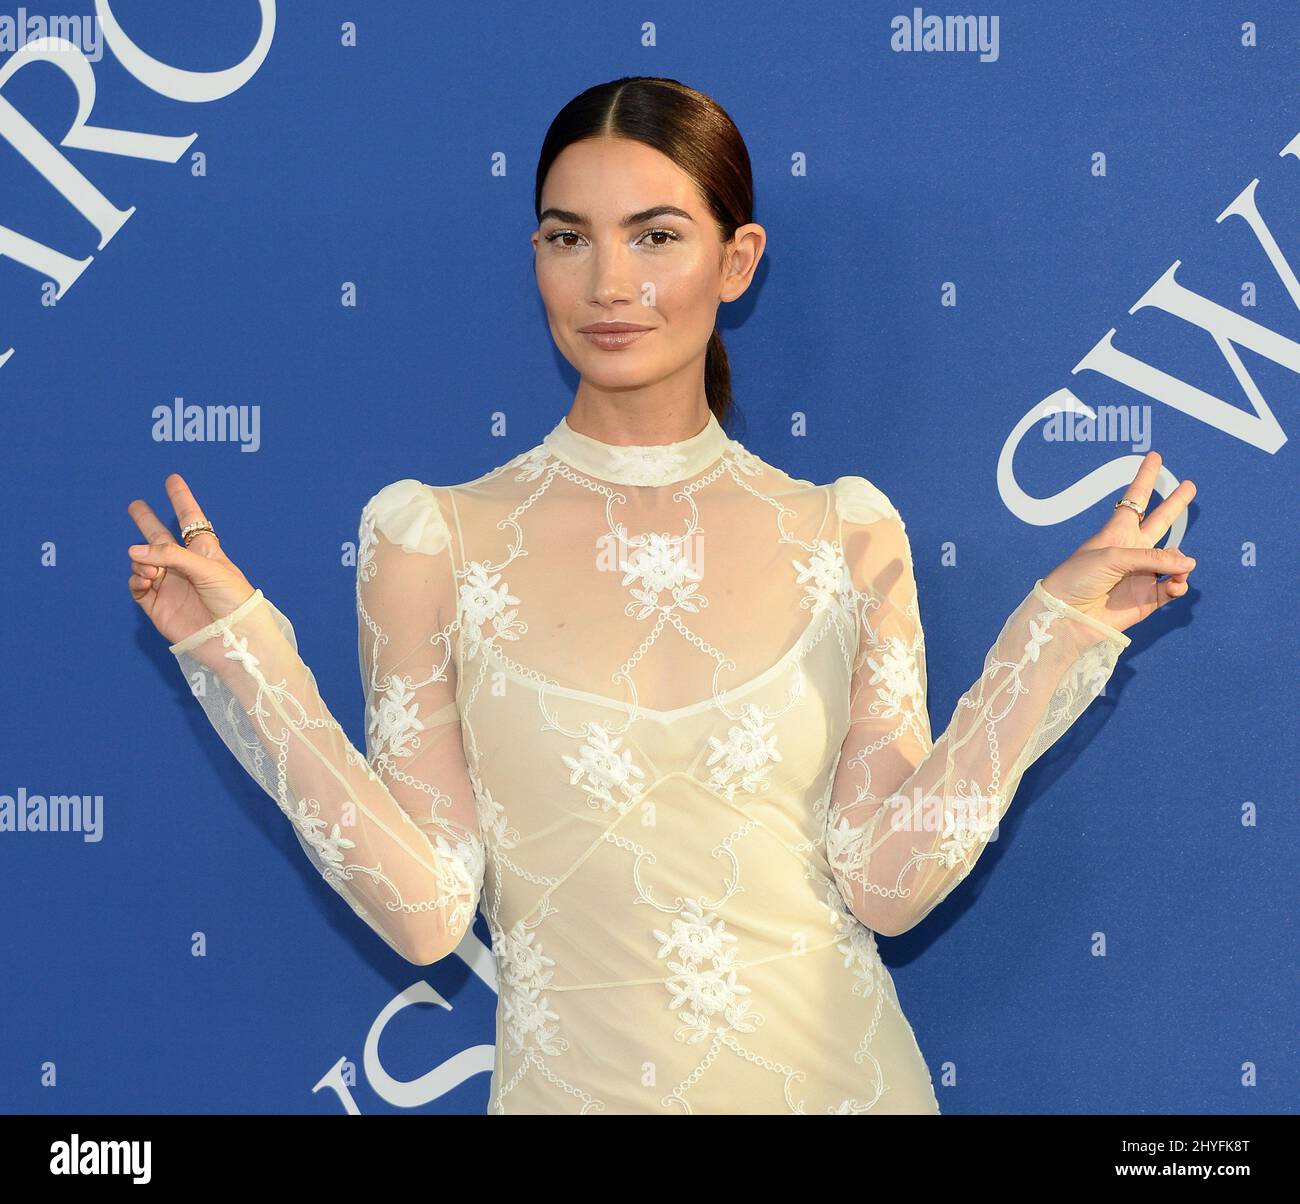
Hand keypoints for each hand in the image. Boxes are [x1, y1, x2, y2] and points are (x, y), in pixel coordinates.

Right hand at [127, 473, 256, 646]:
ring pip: (144, 562)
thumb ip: (171, 556)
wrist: (231, 638)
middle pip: (160, 538)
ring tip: (151, 571)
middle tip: (135, 505)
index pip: (191, 520)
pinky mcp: (157, 605)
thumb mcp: (208, 568)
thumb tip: (133, 552)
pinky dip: (136, 580)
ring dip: (141, 561)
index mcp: (205, 552)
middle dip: (147, 521)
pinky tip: (145, 580)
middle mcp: (185, 566)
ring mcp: (170, 585)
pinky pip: (138, 586)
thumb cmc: (232, 599)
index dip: (182, 499)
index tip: (173, 479)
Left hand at [1040, 451, 1196, 635]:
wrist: (1066, 614)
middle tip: (1190, 485)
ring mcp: (1141, 574)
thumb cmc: (1078, 578)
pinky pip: (1173, 587)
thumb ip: (1152, 558)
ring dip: (1180, 561)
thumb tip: (1187, 565)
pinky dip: (1179, 584)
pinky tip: (1176, 583)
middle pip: (1160, 521)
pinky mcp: (1147, 599)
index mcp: (1117, 532)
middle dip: (1175, 504)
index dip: (1145, 477)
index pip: (1135, 499)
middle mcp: (1132, 551)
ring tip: (1179, 566)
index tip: (1154, 456)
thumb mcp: (1112, 556)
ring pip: (1174, 560)